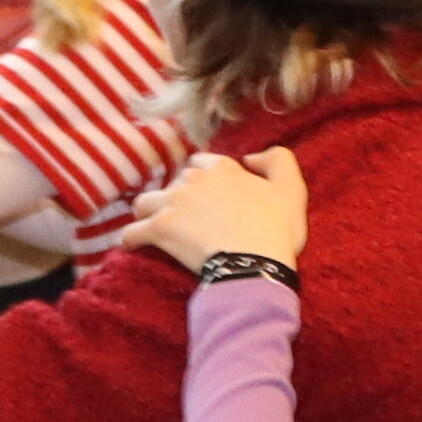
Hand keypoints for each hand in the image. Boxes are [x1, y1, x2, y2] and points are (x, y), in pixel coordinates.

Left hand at [136, 146, 311, 275]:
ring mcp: (172, 203)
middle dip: (178, 198)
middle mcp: (193, 179)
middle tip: (189, 221)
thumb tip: (251, 157)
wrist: (255, 264)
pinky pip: (131, 233)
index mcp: (222, 168)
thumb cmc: (275, 230)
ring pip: (145, 203)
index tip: (210, 199)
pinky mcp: (158, 229)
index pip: (201, 164)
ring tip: (157, 230)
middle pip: (173, 183)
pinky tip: (134, 247)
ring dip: (149, 214)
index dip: (204, 181)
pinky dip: (131, 239)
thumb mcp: (291, 189)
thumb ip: (278, 160)